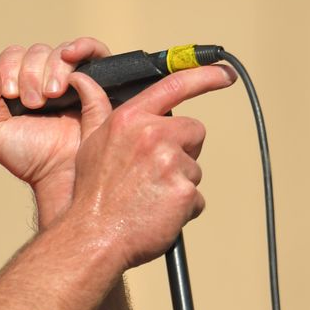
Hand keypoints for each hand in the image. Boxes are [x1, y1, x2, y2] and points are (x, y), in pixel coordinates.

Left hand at [0, 38, 112, 207]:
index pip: (12, 57)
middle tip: (34, 104)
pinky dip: (81, 46)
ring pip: (59, 52)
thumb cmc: (30, 158)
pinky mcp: (96, 80)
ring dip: (52, 70)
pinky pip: (93, 49)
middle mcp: (45, 78)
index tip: (11, 95)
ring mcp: (71, 78)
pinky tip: (69, 56)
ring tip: (52, 96)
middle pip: (35, 52)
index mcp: (19, 86)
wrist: (60, 173)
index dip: (10, 69)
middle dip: (30, 75)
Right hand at [62, 62, 235, 268]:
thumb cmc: (91, 195)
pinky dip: (183, 209)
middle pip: (193, 131)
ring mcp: (171, 162)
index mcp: (130, 119)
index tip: (225, 72)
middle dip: (183, 150)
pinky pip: (197, 198)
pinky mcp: (185, 191)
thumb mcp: (89, 144)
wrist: (93, 236)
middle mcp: (152, 134)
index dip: (205, 76)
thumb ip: (96, 111)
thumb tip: (84, 82)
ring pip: (194, 168)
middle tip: (156, 173)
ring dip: (180, 184)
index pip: (174, 86)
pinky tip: (159, 213)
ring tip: (150, 197)